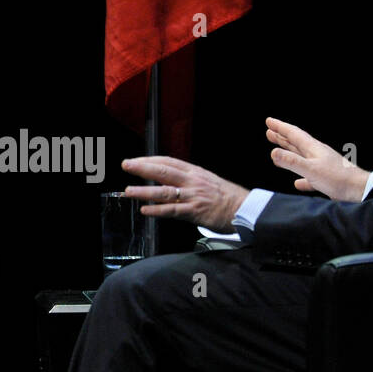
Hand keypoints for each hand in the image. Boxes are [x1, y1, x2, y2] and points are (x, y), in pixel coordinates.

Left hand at [120, 156, 249, 233]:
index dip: (150, 160)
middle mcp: (192, 181)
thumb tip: (172, 180)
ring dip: (144, 191)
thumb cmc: (227, 197)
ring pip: (164, 191)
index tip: (136, 160)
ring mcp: (193, 196)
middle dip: (142, 167)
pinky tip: (146, 210)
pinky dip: (157, 210)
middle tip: (126, 165)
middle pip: (163, 171)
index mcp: (195, 172)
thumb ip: (189, 180)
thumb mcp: (208, 180)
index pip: (168, 161)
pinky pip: (173, 210)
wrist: (245, 208)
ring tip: (128, 191)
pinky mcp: (195, 212)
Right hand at [265, 117, 369, 201]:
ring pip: (301, 157)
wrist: (359, 190)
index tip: (269, 121)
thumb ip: (292, 162)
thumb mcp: (311, 169)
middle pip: (296, 142)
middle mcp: (316, 154)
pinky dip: (300, 178)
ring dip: (288, 153)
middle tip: (270, 131)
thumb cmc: (337, 178)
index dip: (280, 127)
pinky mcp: (325, 179)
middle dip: (282, 136)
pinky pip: (308, 176)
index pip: (293, 134)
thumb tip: (273, 152)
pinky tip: (297, 183)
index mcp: (313, 148)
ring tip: (278, 150)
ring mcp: (321, 166)